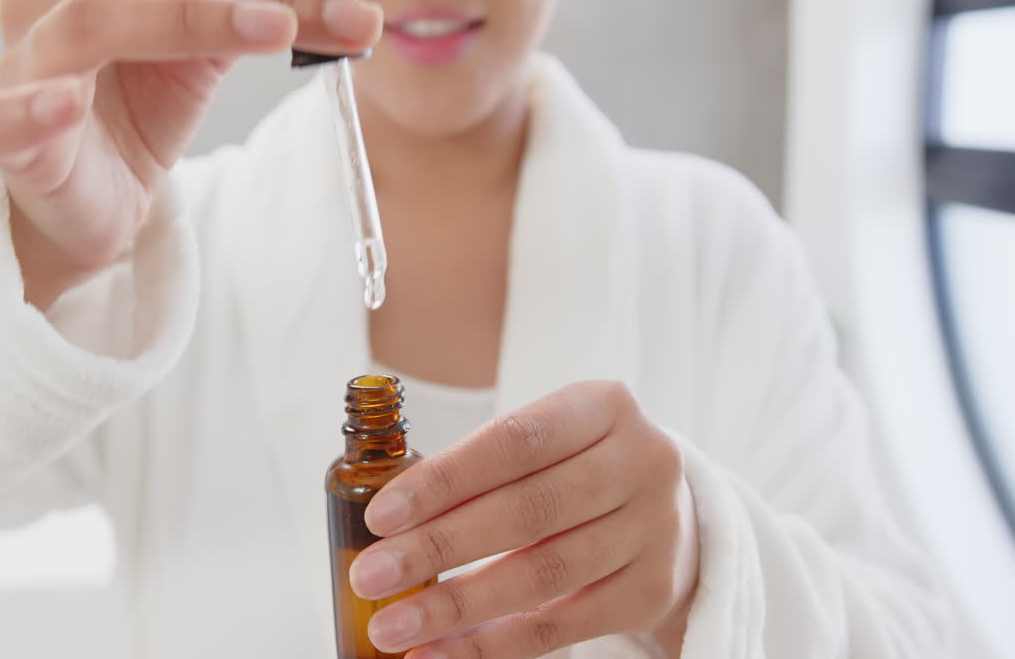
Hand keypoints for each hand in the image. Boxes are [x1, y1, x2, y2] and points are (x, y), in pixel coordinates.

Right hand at [0, 0, 381, 307]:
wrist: (94, 200)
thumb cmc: (143, 105)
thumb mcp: (211, 43)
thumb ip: (262, 0)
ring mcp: (20, 60)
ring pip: (98, 17)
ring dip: (196, 16)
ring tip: (278, 28)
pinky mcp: (1, 139)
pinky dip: (29, 108)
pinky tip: (68, 103)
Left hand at [350, 382, 699, 657]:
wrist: (670, 513)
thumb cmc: (577, 468)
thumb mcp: (546, 444)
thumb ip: (483, 469)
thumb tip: (391, 526)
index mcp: (604, 406)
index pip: (514, 441)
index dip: (443, 480)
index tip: (380, 516)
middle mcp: (641, 462)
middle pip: (528, 512)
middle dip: (439, 549)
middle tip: (370, 576)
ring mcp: (655, 529)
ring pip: (543, 575)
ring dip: (457, 607)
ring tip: (394, 626)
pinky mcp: (653, 590)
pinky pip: (562, 625)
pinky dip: (494, 644)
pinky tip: (441, 652)